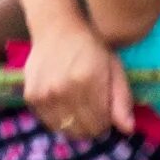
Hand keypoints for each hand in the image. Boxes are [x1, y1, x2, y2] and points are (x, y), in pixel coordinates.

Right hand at [21, 26, 135, 142]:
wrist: (57, 29)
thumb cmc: (91, 48)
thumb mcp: (114, 69)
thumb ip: (122, 100)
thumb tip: (127, 129)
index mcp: (87, 81)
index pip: (100, 123)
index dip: (107, 122)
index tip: (107, 112)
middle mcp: (63, 90)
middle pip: (83, 129)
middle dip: (93, 125)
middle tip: (94, 110)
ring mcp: (44, 94)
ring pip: (65, 129)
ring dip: (76, 124)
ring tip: (79, 107)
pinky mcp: (31, 96)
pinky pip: (49, 122)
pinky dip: (59, 119)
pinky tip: (65, 104)